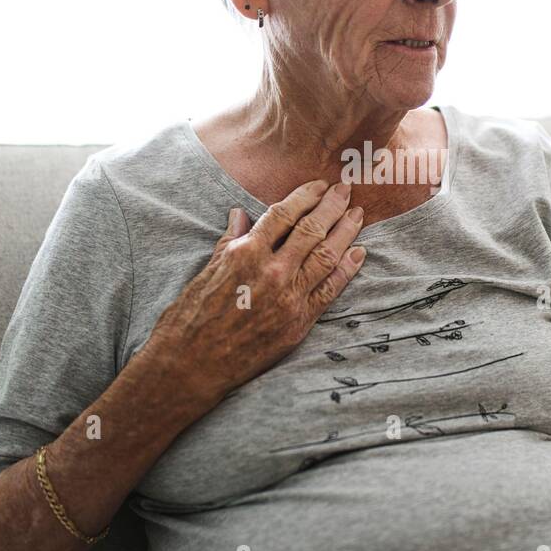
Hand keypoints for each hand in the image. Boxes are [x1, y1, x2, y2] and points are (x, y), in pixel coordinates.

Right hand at [138, 179, 366, 401]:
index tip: (319, 185)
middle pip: (311, 229)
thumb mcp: (207, 270)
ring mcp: (288, 298)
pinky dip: (347, 270)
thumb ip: (230, 240)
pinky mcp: (299, 323)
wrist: (193, 365)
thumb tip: (241, 214)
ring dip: (345, 232)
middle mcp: (271, 271)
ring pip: (326, 256)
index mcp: (245, 253)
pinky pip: (330, 290)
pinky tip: (359, 253)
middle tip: (346, 190)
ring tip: (357, 215)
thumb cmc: (191, 317)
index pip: (283, 214)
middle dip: (332, 206)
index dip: (305, 196)